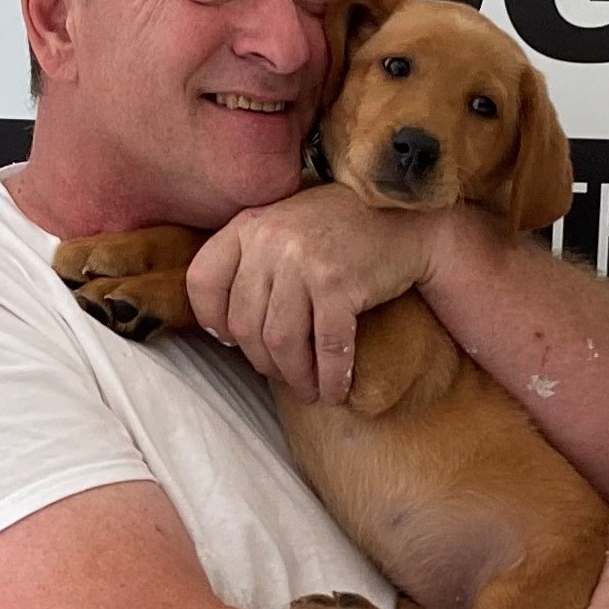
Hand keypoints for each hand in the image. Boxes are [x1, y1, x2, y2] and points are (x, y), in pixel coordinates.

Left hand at [190, 186, 447, 402]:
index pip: (202, 282)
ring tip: (310, 391)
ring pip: (281, 342)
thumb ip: (250, 260)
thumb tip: (224, 333)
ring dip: (296, 377)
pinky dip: (331, 378)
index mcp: (247, 225)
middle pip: (244, 324)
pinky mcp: (338, 283)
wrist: (406, 216)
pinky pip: (326, 347)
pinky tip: (335, 392)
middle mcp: (268, 240)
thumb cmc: (340, 228)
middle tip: (286, 376)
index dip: (214, 321)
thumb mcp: (283, 225)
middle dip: (264, 362)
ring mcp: (303, 261)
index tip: (234, 341)